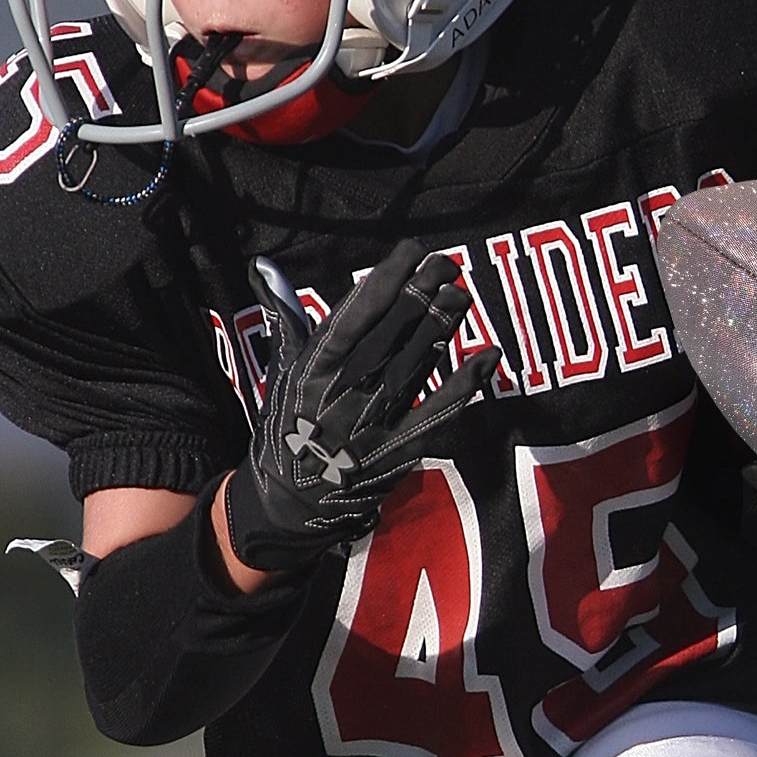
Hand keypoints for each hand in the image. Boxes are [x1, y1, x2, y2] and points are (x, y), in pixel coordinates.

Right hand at [224, 240, 499, 572]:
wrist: (287, 505)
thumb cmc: (286, 427)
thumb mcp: (282, 370)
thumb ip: (286, 316)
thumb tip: (267, 266)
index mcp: (313, 370)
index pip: (355, 314)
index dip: (387, 280)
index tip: (412, 251)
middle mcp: (343, 393)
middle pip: (390, 335)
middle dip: (421, 295)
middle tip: (447, 264)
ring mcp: (372, 424)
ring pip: (414, 365)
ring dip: (441, 328)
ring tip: (461, 294)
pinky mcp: (396, 451)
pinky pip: (437, 413)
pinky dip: (465, 385)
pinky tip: (489, 357)